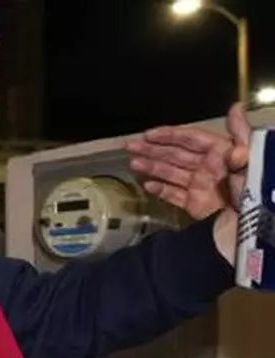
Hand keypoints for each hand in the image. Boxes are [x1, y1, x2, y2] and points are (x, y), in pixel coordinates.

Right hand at [125, 102, 250, 218]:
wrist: (250, 225)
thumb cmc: (253, 189)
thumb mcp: (251, 157)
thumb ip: (241, 135)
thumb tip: (235, 107)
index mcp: (219, 153)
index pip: (190, 139)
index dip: (169, 135)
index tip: (148, 134)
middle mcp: (207, 167)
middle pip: (175, 155)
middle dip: (152, 150)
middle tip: (129, 146)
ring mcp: (199, 186)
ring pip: (170, 173)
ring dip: (151, 167)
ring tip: (133, 164)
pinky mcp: (194, 204)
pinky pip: (174, 195)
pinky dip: (160, 190)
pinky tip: (147, 185)